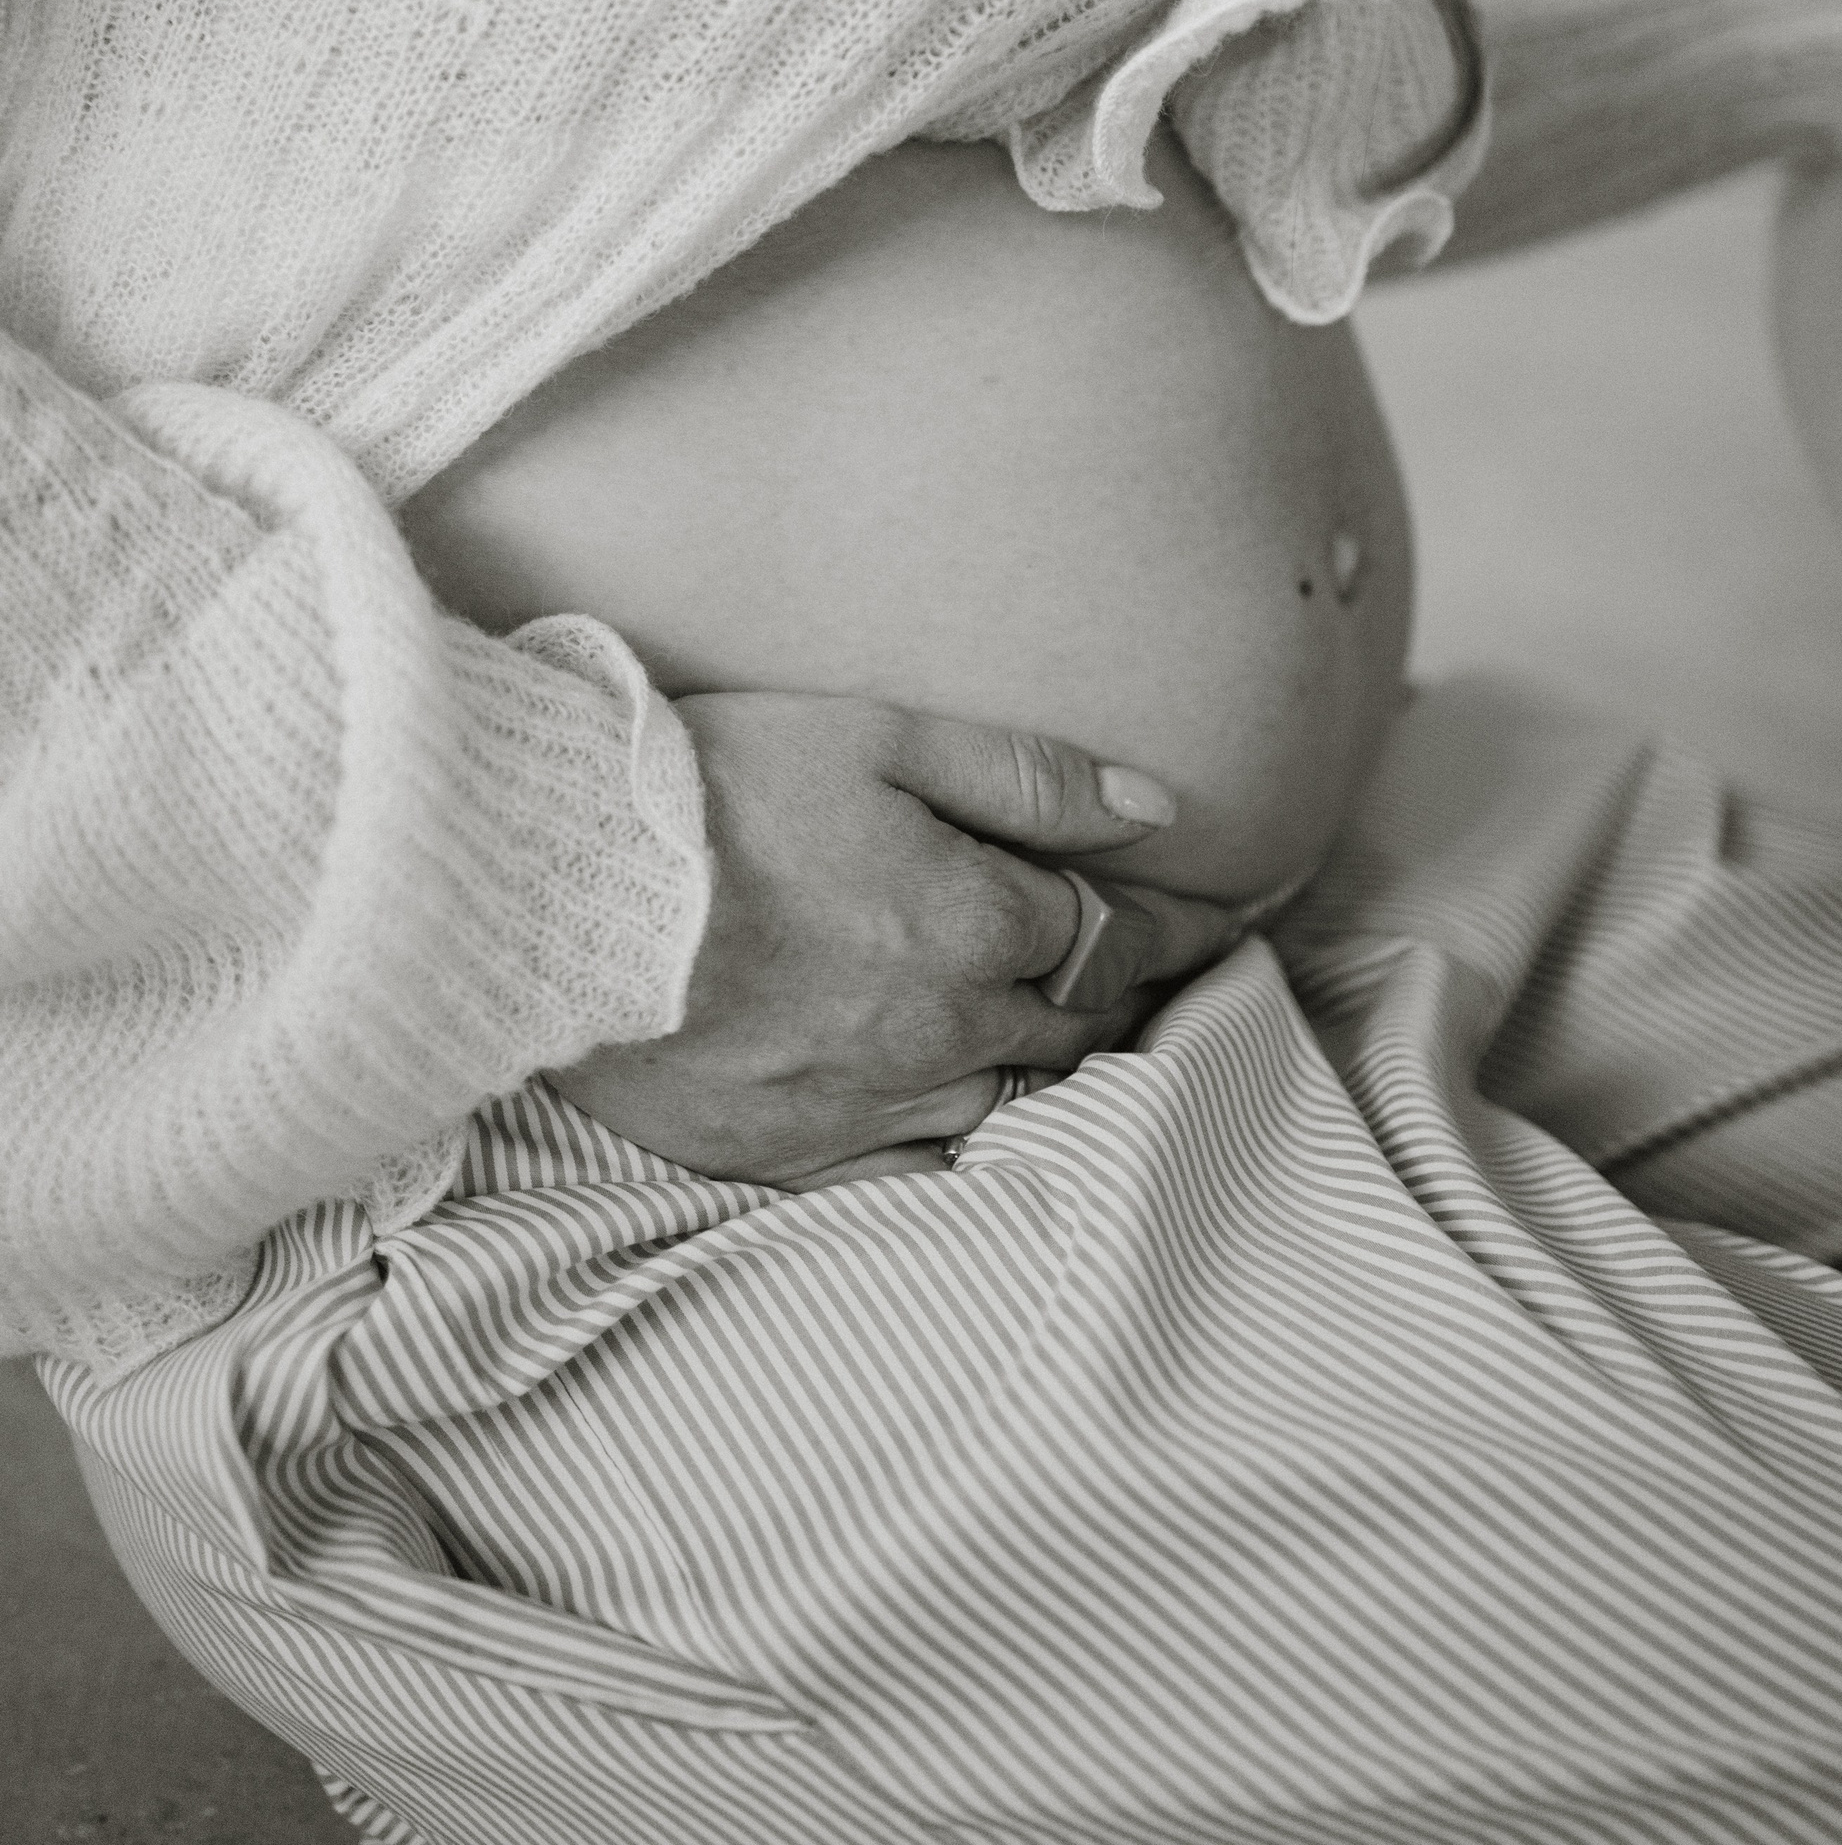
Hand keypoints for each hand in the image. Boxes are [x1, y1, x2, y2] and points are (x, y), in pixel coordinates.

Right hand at [551, 690, 1242, 1185]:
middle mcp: (943, 1031)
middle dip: (1123, 1001)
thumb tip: (1159, 814)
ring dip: (1037, 1071)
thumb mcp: (880, 736)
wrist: (548, 892)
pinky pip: (909, 1172)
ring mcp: (866, 1107)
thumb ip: (1029, 779)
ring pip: (1000, 1105)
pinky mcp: (788, 1157)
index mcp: (977, 923)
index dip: (1179, 928)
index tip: (1226, 926)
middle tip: (1157, 984)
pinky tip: (949, 1120)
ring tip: (1056, 1044)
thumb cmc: (709, 789)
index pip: (1119, 934)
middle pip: (1072, 1029)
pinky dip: (946, 1143)